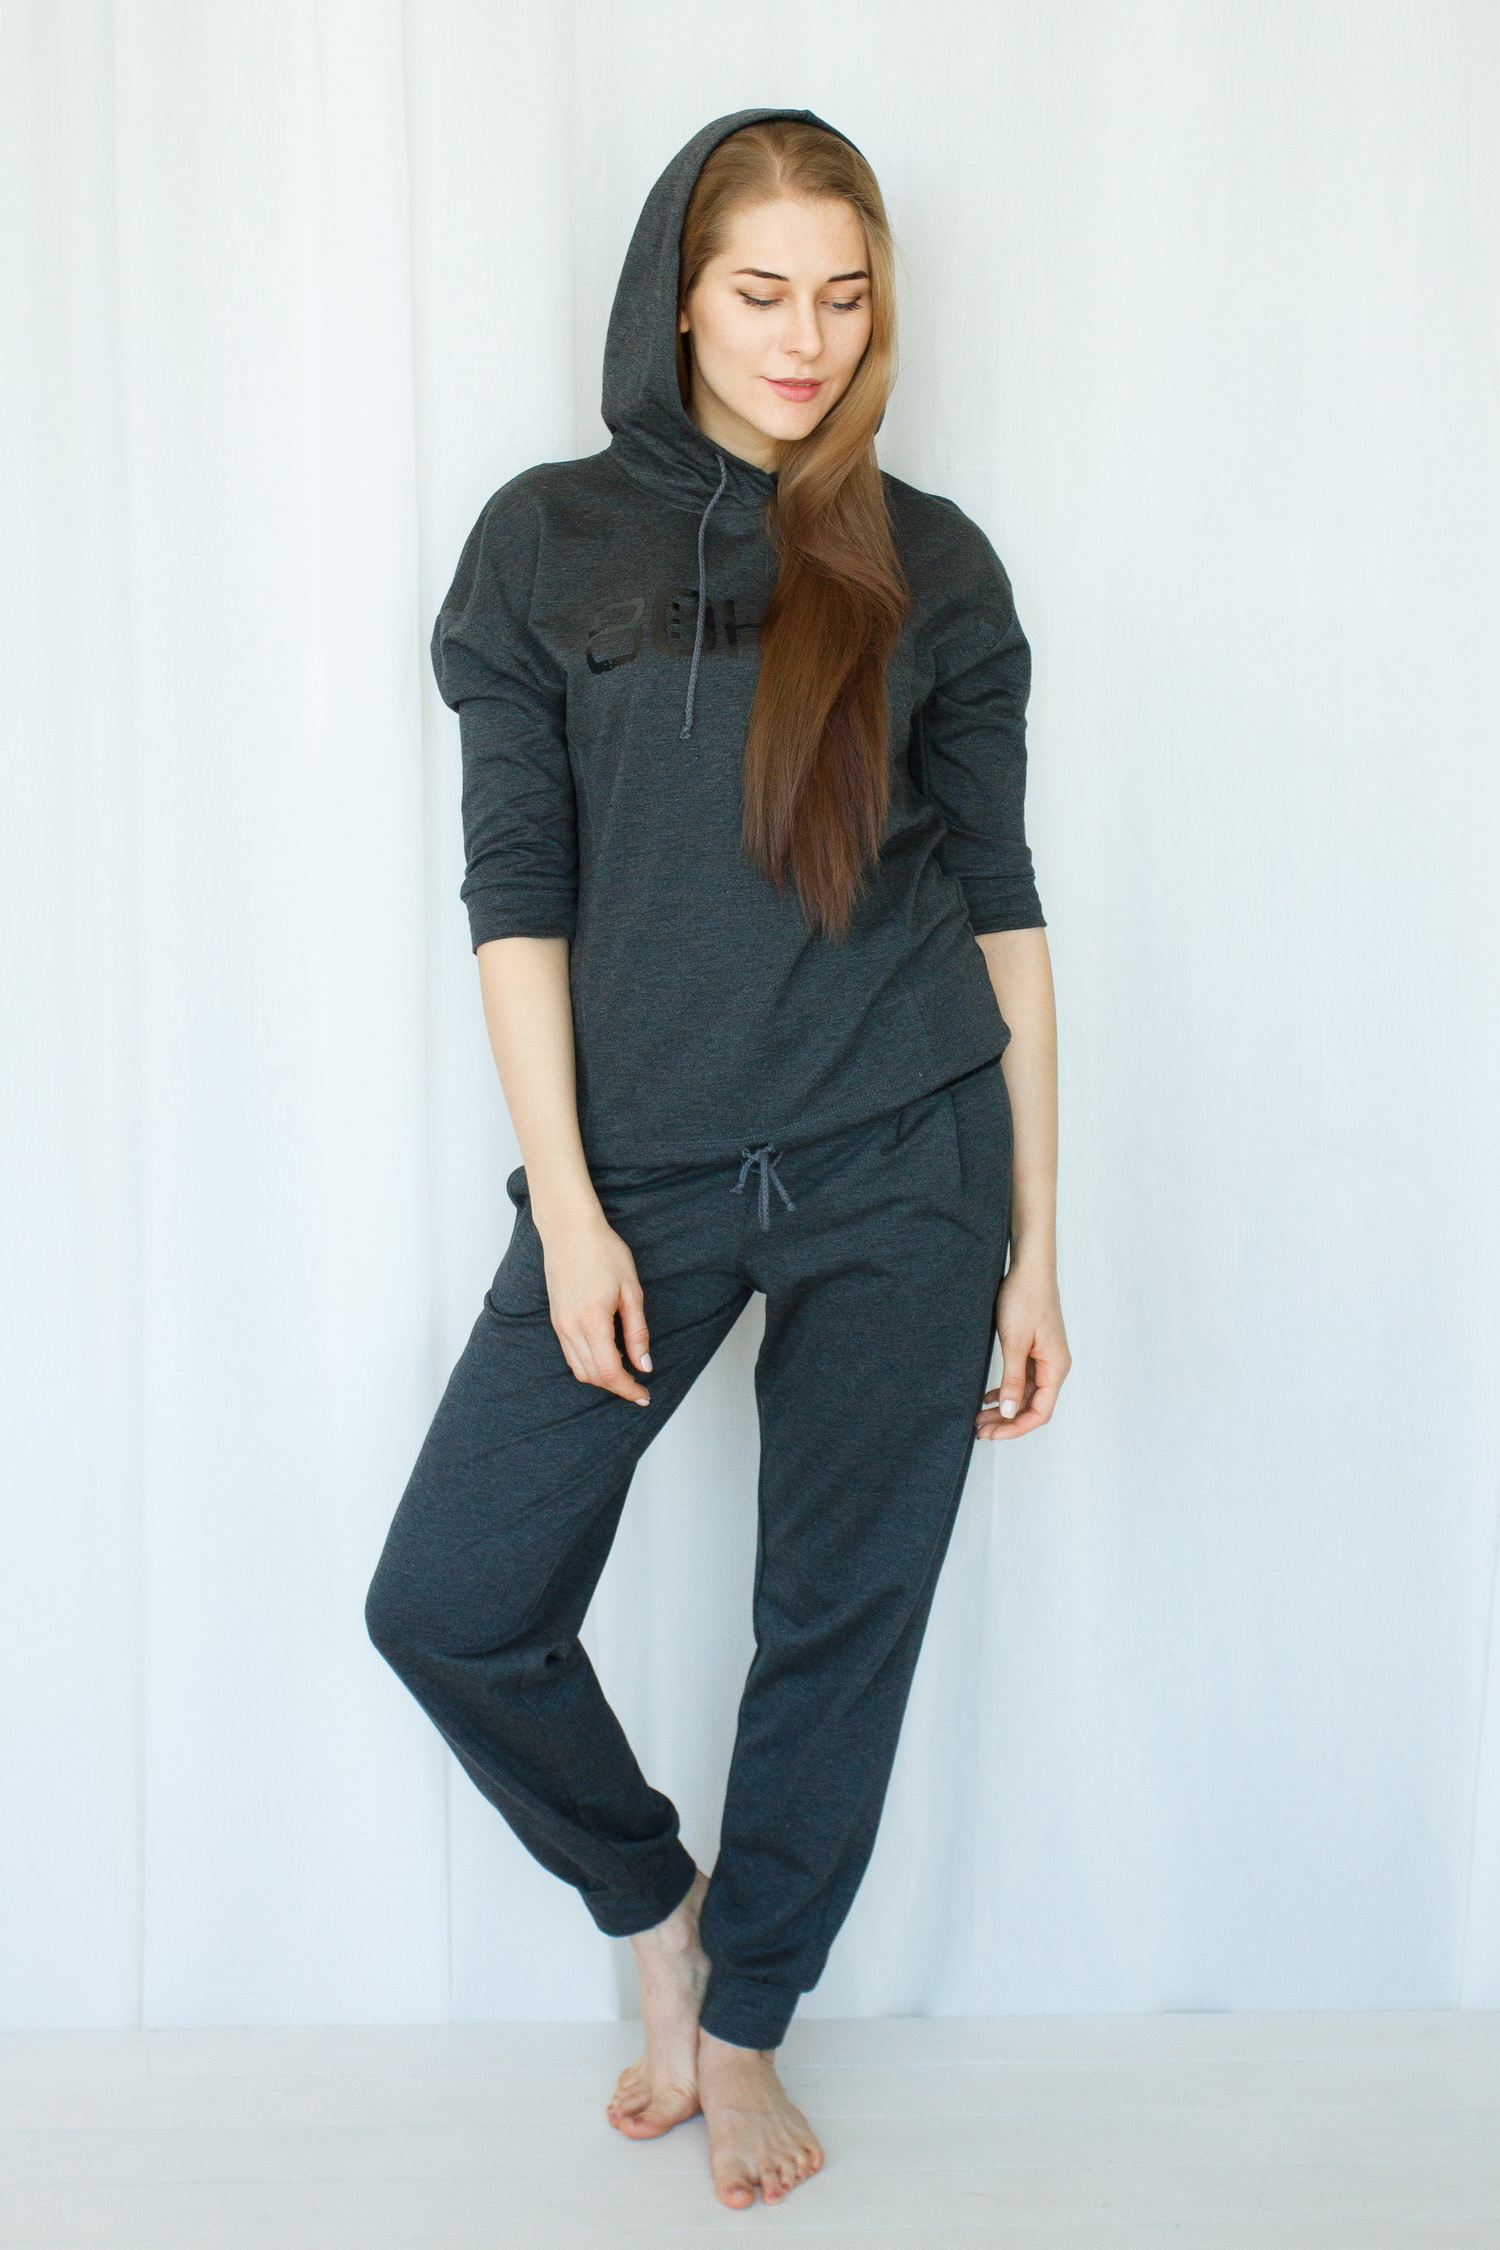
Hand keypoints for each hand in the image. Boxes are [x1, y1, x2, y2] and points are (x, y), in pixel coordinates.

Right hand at [536, 1207, 652, 1405]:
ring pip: (579, 1369)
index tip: (644, 1395)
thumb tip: (644, 1365)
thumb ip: (637, 1332)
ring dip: (602, 1378)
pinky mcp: (555, 1320)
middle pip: (593, 1376)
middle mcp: (570, 1328)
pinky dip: (588, 1365)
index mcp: (592, 1321)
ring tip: (625, 1374)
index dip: (628, 1389)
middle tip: (639, 1387)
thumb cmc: (604, 1252)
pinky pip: (570, 1355)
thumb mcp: (631, 1291)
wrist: (570, 1230)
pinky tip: (605, 1357)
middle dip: (617, 1387)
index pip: (610, 1371)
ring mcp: (559, 1325)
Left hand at [976, 1258, 1070, 1440]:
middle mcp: (1054, 1367)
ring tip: (980, 1417)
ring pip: (1026, 1395)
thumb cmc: (1025, 1299)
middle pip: (1032, 1407)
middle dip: (1007, 1422)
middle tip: (979, 1431)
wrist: (1029, 1269)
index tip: (992, 1435)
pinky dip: (1007, 1390)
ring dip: (1005, 1408)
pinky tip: (989, 1396)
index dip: (1016, 1428)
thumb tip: (1009, 1412)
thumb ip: (1012, 1379)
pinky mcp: (1035, 1350)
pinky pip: (1023, 1379)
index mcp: (1056, 1367)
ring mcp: (1045, 1359)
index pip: (1040, 1412)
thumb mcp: (1014, 1342)